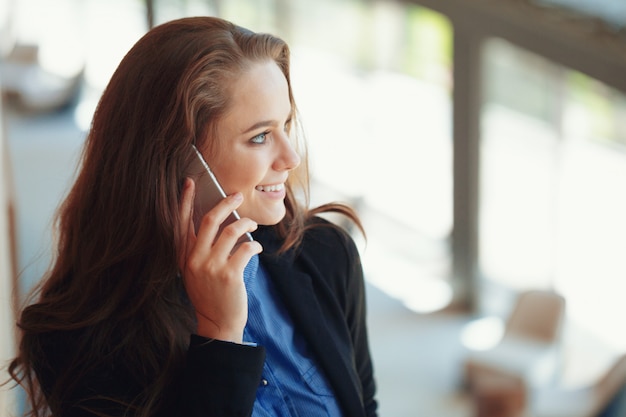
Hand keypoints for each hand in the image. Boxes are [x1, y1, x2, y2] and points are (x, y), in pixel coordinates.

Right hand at [178, 178, 261, 342]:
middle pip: (210, 220)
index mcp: (184, 257)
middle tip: (237, 196)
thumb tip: (219, 222)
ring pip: (231, 231)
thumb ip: (200, 250)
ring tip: (251, 225)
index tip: (189, 183)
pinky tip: (257, 247)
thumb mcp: (195, 272)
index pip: (181, 223)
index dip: (185, 201)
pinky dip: (255, 244)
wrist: (217, 324)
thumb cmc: (209, 295)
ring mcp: (212, 267)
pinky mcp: (230, 274)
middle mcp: (195, 259)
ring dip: (245, 223)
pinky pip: (246, 248)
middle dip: (225, 203)